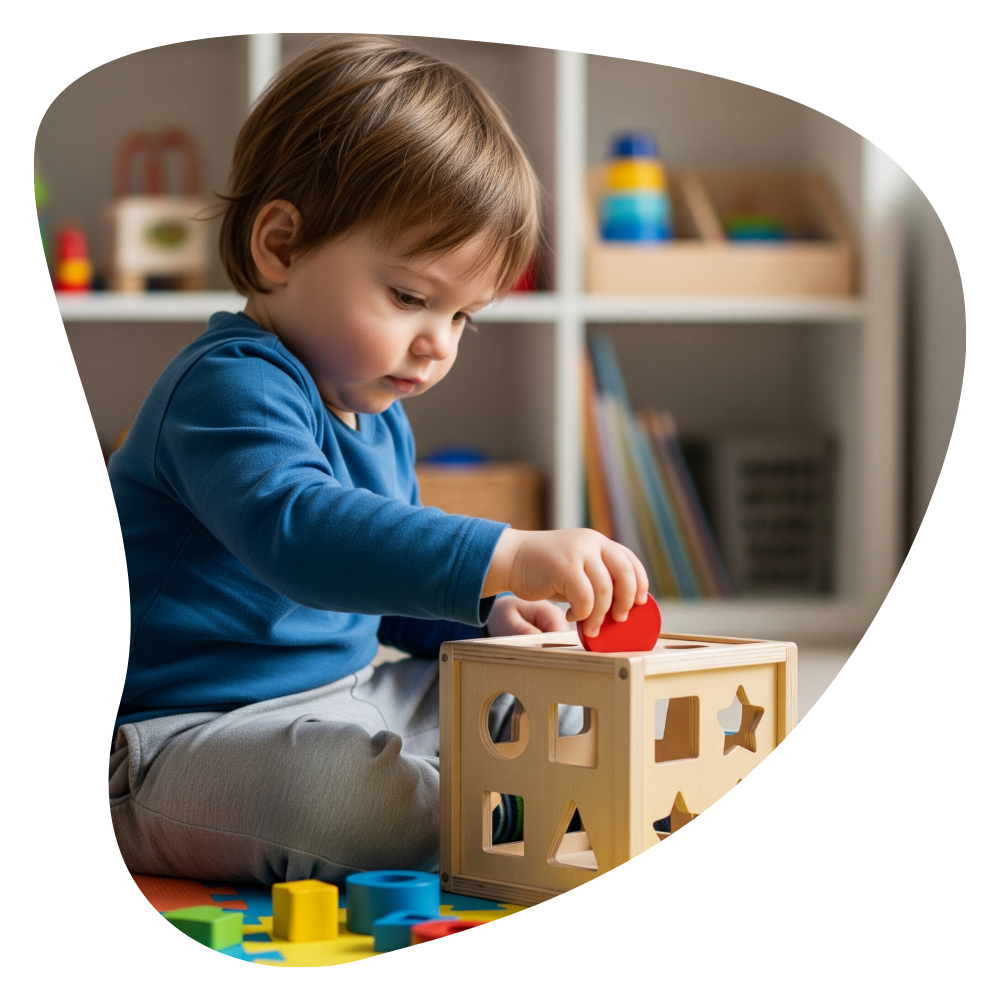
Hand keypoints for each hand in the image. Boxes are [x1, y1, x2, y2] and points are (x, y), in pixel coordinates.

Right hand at [482, 528, 648, 638]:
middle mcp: (592, 542)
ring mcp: (578, 552)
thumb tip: (622, 605)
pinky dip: (582, 613)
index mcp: (598, 542)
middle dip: (626, 601)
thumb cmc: (545, 570)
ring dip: (600, 615)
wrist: (511, 559)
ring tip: (591, 627)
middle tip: (619, 619)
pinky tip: (571, 616)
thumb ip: (598, 577)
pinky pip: (585, 598)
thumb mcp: (577, 567)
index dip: (640, 583)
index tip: (640, 602)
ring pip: (605, 590)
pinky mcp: (564, 566)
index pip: (630, 560)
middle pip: (625, 574)